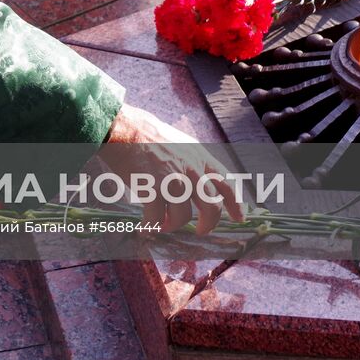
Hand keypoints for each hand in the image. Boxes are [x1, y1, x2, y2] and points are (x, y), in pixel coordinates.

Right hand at [102, 105, 244, 234]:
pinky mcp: (153, 189)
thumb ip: (192, 160)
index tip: (239, 218)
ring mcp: (173, 179)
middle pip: (212, 207)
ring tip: (163, 225)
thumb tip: (196, 178)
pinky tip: (145, 227)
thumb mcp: (180, 141)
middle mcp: (191, 169)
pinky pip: (157, 218)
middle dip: (208, 225)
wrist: (120, 128)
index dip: (236, 203)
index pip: (227, 183)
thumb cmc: (145, 132)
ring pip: (184, 216)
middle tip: (199, 231)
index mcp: (200, 156)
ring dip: (173, 225)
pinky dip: (151, 226)